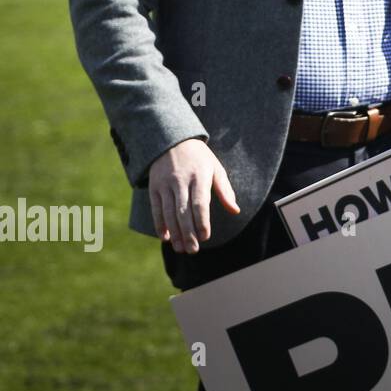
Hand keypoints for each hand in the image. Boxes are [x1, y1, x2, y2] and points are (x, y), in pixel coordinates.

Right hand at [148, 138, 239, 253]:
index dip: (201, 221)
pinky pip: (156, 209)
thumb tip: (235, 210)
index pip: (200, 203)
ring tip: (181, 248)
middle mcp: (180, 181)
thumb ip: (225, 190)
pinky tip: (166, 237)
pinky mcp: (153, 187)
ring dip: (175, 233)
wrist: (171, 140)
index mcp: (199, 176)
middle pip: (183, 211)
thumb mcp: (216, 168)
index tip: (206, 237)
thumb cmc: (199, 158)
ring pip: (169, 212)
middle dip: (188, 233)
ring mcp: (165, 184)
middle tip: (193, 250)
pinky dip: (160, 224)